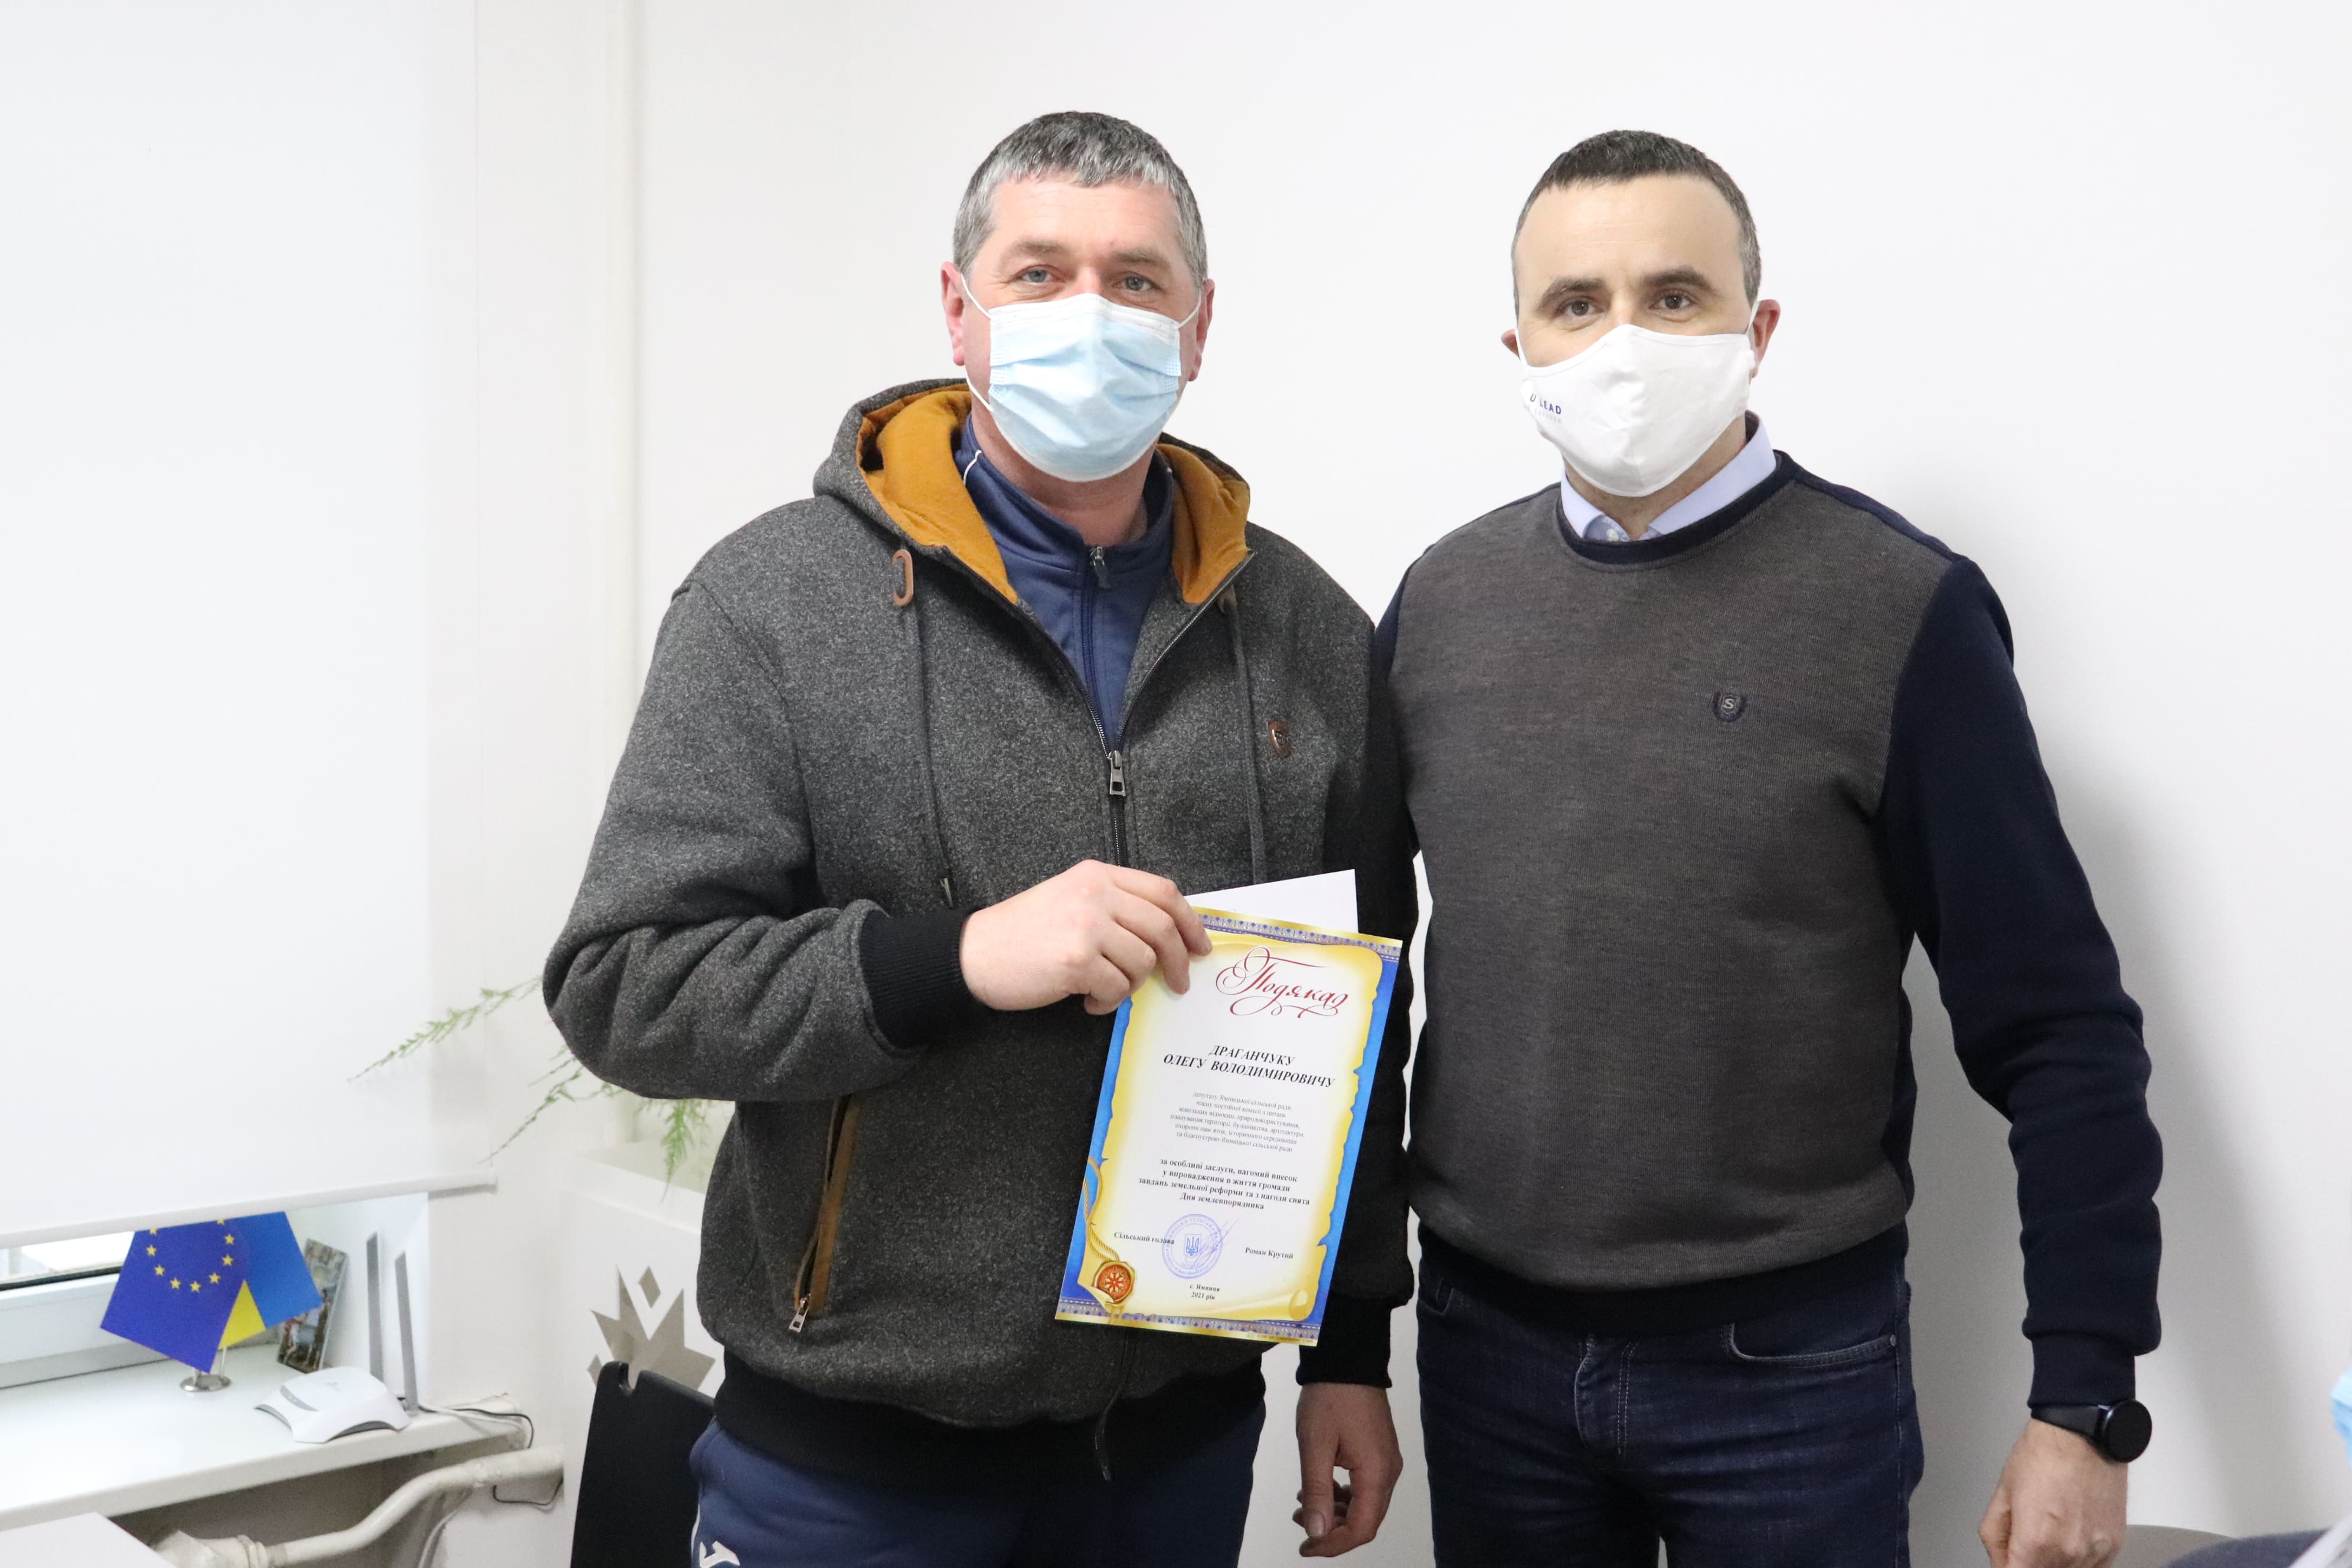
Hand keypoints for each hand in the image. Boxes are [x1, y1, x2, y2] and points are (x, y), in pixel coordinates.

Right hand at [959, 860, 1210, 1014]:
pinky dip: (1109, 1001)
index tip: (1199, 946)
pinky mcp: (1076, 959)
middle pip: (1162, 925)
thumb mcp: (1072, 900)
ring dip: (1132, 984)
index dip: (1189, 921)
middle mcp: (1094, 893)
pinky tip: (1088, 1000)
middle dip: (1178, 960)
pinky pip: (1118, 987)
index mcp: (1097, 874)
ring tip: (1106, 989)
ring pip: (1143, 960)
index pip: (1163, 891)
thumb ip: (1115, 906)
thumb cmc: (1023, 933)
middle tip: (1177, 983)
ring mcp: (1086, 924)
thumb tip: (1168, 935)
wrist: (974, 953)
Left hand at [1292, 1383, 1401, 1556]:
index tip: (1306, 1548)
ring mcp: (1387, 1461)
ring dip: (1335, 1512)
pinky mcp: (1380, 1452)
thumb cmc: (1330, 1398)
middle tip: (1300, 1521)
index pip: (1362, 1528)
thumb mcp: (1315, 1446)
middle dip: (1332, 1529)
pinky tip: (1319, 1487)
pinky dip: (1342, 1495)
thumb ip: (1317, 1491)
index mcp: (1376, 1473)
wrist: (1348, 1359)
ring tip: (1303, 1503)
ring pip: (1365, 1505)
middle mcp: (1388, 1472)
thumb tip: (1316, 1533)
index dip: (1334, 1545)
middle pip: (1366, 1520)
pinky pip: (1365, 1487)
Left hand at [1979, 1418, 2126, 1566]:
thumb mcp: (2002, 1495)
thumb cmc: (2042, 1456)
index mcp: (2036, 1543)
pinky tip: (2069, 1537)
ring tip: (2049, 1531)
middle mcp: (2069, 1553)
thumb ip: (1995, 1538)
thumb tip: (1999, 1564)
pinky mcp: (2114, 1546)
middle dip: (2029, 1563)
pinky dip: (2077, 1561)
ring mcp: (2095, 1553)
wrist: (2083, 1435)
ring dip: (2054, 1562)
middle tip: (2025, 1541)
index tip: (2008, 1560)